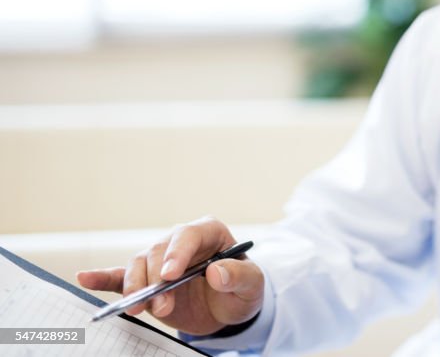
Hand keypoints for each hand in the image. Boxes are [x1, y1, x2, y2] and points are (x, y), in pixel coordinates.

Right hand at [77, 217, 263, 335]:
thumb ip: (239, 276)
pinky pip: (121, 275)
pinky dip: (104, 277)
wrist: (228, 309)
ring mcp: (161, 259)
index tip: (171, 276)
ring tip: (141, 309)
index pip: (189, 235)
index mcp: (209, 233)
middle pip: (159, 251)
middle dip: (157, 279)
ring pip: (139, 264)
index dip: (178, 253)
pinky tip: (85, 278)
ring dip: (137, 287)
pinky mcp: (146, 279)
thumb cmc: (242, 289)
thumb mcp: (252, 285)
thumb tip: (216, 271)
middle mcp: (181, 241)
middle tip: (162, 306)